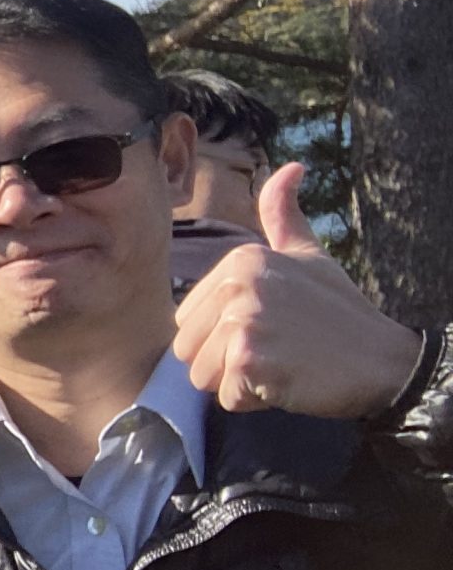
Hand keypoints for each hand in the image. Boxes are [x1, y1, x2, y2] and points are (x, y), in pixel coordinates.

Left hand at [172, 162, 424, 417]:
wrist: (384, 360)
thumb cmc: (340, 313)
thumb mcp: (308, 255)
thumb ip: (283, 216)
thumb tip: (290, 168)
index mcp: (240, 261)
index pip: (186, 320)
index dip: (222, 338)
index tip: (269, 329)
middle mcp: (237, 285)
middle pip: (187, 350)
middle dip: (224, 363)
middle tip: (275, 352)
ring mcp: (243, 322)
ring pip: (201, 377)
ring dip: (239, 384)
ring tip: (281, 365)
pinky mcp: (250, 360)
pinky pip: (228, 397)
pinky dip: (255, 401)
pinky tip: (288, 382)